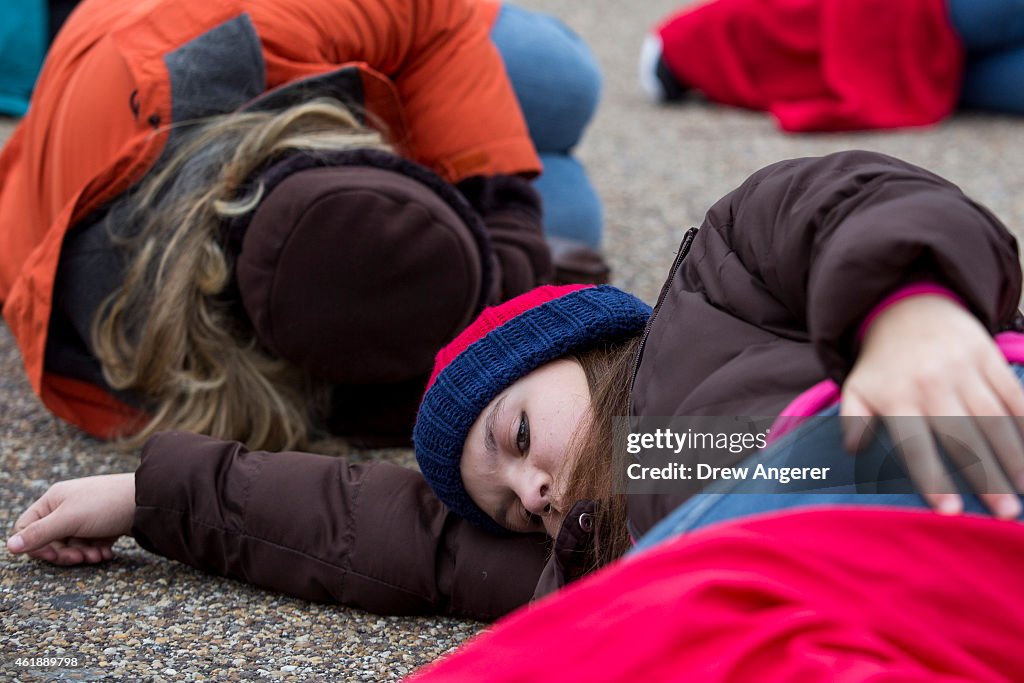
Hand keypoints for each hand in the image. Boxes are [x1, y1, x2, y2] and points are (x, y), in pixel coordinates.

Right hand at [7, 473, 135, 564]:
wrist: (150, 501)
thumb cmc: (107, 504)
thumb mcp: (69, 520)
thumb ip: (40, 533)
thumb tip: (11, 547)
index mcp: (53, 500)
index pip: (28, 527)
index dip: (36, 545)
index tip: (53, 555)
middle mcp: (67, 506)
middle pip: (51, 540)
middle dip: (65, 553)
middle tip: (80, 558)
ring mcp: (86, 516)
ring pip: (72, 545)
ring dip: (83, 555)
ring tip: (97, 557)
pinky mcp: (104, 525)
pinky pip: (91, 544)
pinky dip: (96, 552)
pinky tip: (107, 554)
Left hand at [841, 294, 1023, 518]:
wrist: (905, 306)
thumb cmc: (881, 363)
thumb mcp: (855, 387)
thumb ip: (852, 420)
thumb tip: (852, 450)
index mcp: (897, 397)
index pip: (916, 445)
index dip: (932, 479)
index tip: (949, 511)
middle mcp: (931, 384)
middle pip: (963, 437)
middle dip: (987, 477)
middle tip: (1005, 513)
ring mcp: (963, 369)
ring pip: (995, 419)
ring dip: (1014, 456)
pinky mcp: (987, 356)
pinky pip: (1014, 394)